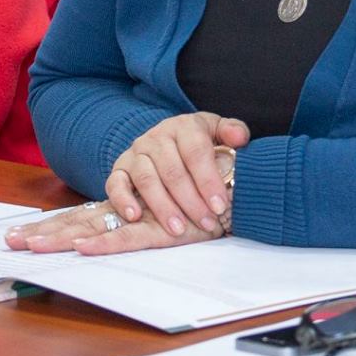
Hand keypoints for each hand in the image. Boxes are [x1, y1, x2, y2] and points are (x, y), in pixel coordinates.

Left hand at [2, 198, 223, 256]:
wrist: (241, 186)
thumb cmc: (206, 194)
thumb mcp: (169, 210)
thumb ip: (145, 212)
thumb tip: (116, 224)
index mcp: (125, 203)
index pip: (81, 216)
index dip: (50, 225)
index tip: (19, 234)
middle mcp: (128, 207)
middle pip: (78, 222)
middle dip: (44, 233)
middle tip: (10, 243)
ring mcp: (143, 216)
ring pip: (95, 228)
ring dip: (64, 239)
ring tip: (32, 248)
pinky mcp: (161, 229)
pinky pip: (129, 238)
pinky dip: (106, 244)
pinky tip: (83, 249)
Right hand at [102, 113, 249, 237]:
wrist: (167, 141)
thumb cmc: (199, 143)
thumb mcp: (217, 132)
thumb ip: (232, 132)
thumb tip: (240, 138)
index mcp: (184, 126)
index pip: (196, 152)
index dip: (209, 180)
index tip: (220, 206)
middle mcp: (156, 137)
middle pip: (172, 170)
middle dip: (191, 201)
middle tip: (207, 223)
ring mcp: (136, 152)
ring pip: (146, 178)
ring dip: (162, 206)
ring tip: (178, 229)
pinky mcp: (119, 168)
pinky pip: (115, 183)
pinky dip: (123, 200)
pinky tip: (135, 217)